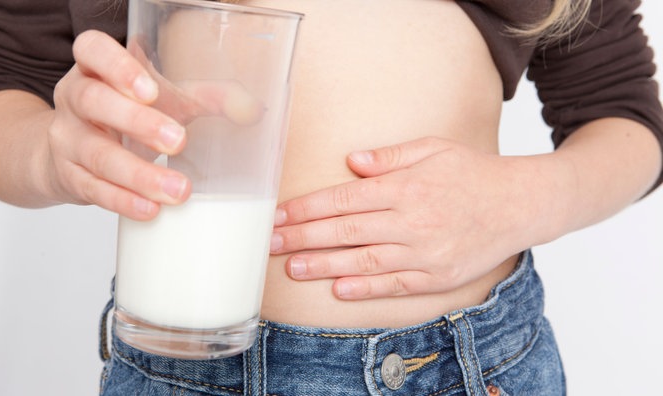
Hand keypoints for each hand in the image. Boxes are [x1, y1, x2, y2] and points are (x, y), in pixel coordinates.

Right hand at [46, 30, 263, 219]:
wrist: (71, 153)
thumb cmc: (129, 116)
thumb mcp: (167, 99)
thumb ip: (210, 98)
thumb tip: (254, 109)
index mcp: (96, 69)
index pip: (91, 50)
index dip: (116, 67)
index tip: (150, 90)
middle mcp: (75, 98)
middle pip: (93, 101)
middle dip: (137, 122)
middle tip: (178, 141)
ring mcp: (67, 140)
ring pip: (96, 154)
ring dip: (138, 174)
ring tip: (178, 191)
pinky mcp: (69, 177)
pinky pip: (93, 189)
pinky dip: (123, 201)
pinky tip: (150, 209)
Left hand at [271, 136, 546, 299]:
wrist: (520, 204)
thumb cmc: (472, 172)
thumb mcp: (433, 148)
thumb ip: (390, 156)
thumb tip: (350, 161)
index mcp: (405, 186)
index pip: (344, 199)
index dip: (307, 208)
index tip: (279, 214)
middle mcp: (412, 220)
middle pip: (346, 232)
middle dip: (303, 237)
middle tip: (270, 243)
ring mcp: (425, 252)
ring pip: (365, 261)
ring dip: (325, 265)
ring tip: (293, 268)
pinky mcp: (439, 276)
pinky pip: (396, 284)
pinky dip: (366, 288)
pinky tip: (339, 289)